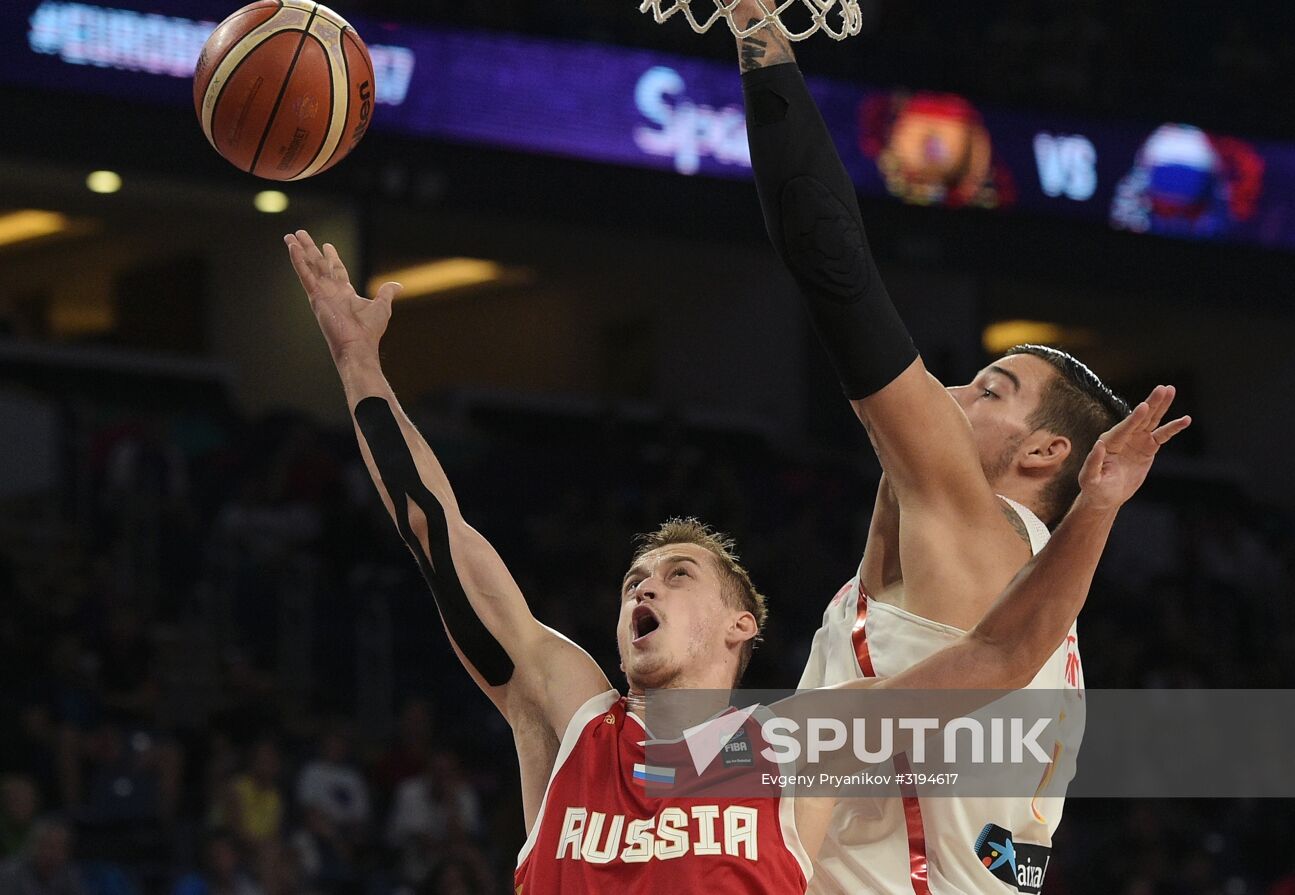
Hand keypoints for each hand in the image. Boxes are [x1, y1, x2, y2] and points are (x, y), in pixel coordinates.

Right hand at [284, 229, 401, 362]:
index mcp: (345, 293)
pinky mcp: (315, 297)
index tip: (327, 245)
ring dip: (299, 251)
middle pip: (319, 264)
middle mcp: (331, 291)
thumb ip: (386, 293)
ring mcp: (321, 293)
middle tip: (301, 234)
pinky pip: (305, 275)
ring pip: (308, 266)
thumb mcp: (382, 306)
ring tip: (289, 237)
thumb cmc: (370, 331)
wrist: (358, 346)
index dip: (332, 257)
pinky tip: (292, 248)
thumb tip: (398, 286)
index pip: (336, 270)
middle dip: (310, 249)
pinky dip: (298, 261)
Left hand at [1075, 385, 1190, 513]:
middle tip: (1162, 388)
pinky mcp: (1148, 447)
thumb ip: (1093, 462)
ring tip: (1170, 390)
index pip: (1124, 429)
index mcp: (1109, 442)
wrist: (1105, 497)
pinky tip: (1185, 420)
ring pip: (1151, 420)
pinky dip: (1173, 427)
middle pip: (1140, 418)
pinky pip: (1162, 435)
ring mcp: (1136, 440)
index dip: (1134, 418)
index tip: (1144, 406)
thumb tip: (1099, 444)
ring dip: (1161, 406)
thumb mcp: (1090, 478)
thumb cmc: (1094, 488)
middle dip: (1151, 403)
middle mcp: (1123, 437)